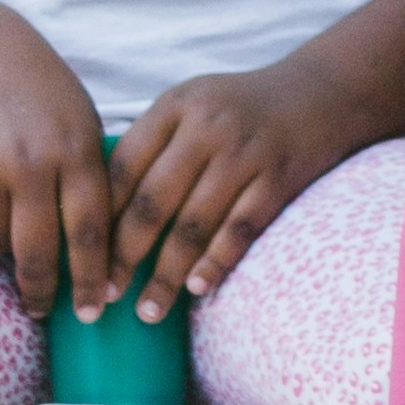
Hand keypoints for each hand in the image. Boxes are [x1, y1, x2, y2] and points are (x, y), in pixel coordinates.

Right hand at [0, 5, 115, 315]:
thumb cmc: (39, 90)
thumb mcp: (81, 120)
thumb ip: (93, 176)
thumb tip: (101, 249)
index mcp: (77, 150)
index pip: (91, 232)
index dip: (92, 278)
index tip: (96, 309)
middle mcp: (32, 162)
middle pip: (39, 251)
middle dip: (43, 291)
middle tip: (45, 311)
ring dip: (8, 246)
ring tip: (15, 226)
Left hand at [106, 59, 388, 314]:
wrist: (320, 93)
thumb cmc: (240, 109)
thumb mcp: (192, 104)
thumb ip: (151, 142)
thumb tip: (101, 210)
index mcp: (174, 107)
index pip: (123, 169)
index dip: (100, 219)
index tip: (83, 260)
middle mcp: (206, 128)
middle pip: (153, 203)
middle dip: (124, 256)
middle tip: (105, 295)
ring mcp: (245, 153)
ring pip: (194, 226)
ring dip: (167, 275)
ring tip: (148, 311)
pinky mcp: (279, 179)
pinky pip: (240, 230)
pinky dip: (216, 263)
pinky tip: (196, 289)